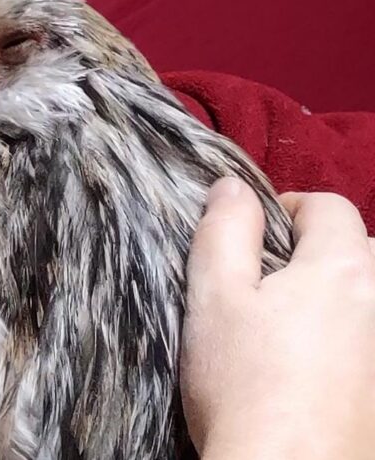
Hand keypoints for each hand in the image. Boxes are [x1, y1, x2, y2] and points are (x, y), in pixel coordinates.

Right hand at [181, 178, 374, 459]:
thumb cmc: (244, 385)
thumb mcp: (214, 297)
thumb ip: (225, 231)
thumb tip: (233, 187)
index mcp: (342, 268)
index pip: (328, 207)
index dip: (287, 211)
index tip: (253, 241)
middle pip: (363, 252)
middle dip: (323, 255)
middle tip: (272, 287)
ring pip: (371, 300)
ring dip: (344, 300)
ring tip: (296, 331)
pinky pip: (371, 345)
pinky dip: (353, 345)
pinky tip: (316, 373)